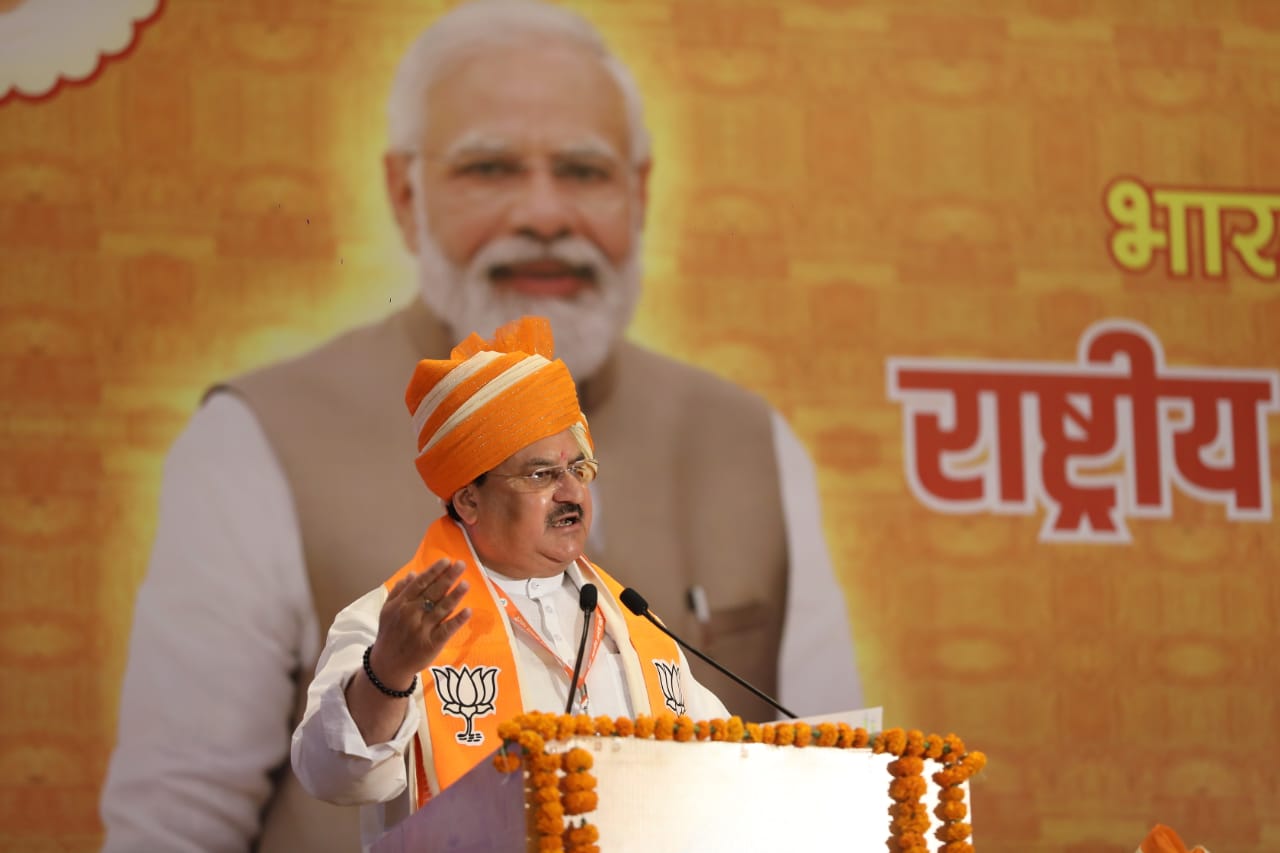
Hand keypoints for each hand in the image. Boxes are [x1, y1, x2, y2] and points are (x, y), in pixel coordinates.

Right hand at [367, 559, 471, 690]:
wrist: (387, 665)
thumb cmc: (390, 634)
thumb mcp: (387, 610)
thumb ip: (399, 591)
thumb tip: (413, 573)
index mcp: (401, 604)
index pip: (420, 584)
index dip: (434, 571)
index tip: (446, 560)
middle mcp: (411, 614)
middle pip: (432, 593)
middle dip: (448, 578)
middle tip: (461, 565)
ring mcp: (422, 630)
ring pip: (441, 609)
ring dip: (454, 596)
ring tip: (466, 584)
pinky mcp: (432, 644)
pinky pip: (446, 630)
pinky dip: (457, 621)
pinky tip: (468, 611)